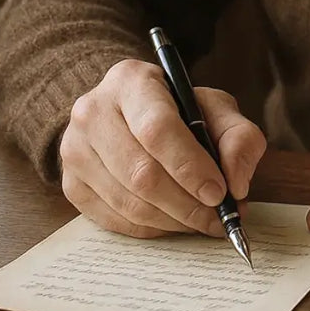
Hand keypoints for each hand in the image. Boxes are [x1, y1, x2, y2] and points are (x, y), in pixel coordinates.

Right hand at [59, 58, 265, 238]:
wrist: (127, 114)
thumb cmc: (178, 110)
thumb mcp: (215, 108)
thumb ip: (239, 137)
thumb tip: (237, 184)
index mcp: (130, 81)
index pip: (157, 129)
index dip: (190, 166)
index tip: (219, 192)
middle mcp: (92, 112)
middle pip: (141, 172)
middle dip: (187, 203)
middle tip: (218, 216)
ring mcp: (74, 151)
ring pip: (129, 202)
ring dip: (174, 220)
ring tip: (204, 220)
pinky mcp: (71, 185)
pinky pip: (116, 220)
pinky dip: (153, 229)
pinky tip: (176, 221)